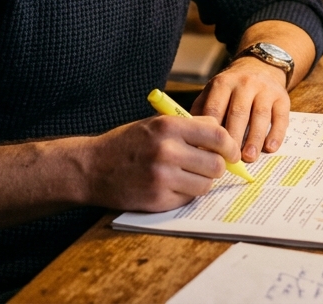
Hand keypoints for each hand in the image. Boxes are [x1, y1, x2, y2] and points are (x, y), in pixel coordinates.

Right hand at [82, 114, 239, 212]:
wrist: (91, 168)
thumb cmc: (127, 144)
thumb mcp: (155, 124)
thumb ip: (189, 127)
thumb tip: (224, 138)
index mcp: (168, 127)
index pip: (217, 135)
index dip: (230, 145)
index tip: (231, 152)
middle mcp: (166, 151)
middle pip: (216, 164)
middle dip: (217, 166)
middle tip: (209, 166)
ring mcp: (162, 177)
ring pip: (205, 184)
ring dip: (202, 181)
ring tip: (187, 175)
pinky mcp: (157, 199)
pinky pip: (188, 198)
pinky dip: (185, 193)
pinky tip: (170, 185)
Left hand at [193, 57, 289, 162]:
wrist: (259, 68)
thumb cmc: (231, 90)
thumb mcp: (213, 93)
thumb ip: (202, 112)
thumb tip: (192, 141)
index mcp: (223, 83)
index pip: (216, 109)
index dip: (212, 133)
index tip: (209, 153)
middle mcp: (245, 83)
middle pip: (238, 113)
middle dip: (234, 138)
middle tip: (230, 159)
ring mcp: (265, 89)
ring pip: (260, 115)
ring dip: (254, 138)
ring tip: (249, 158)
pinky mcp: (282, 97)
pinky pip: (281, 117)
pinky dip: (276, 134)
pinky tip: (270, 149)